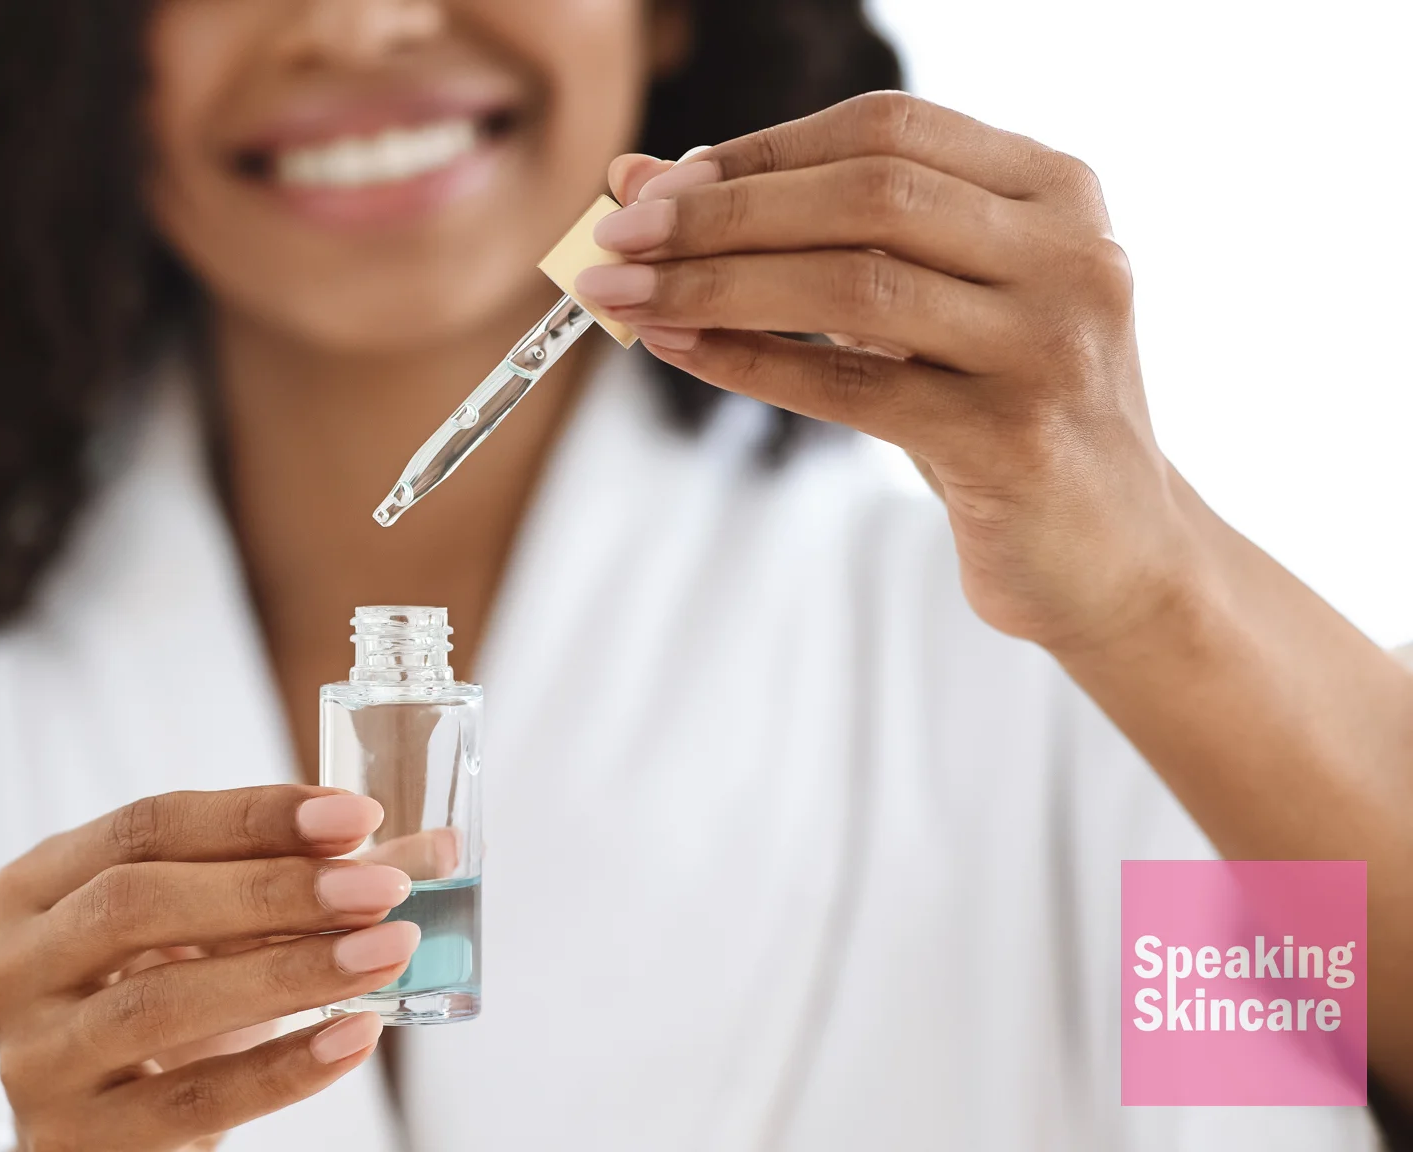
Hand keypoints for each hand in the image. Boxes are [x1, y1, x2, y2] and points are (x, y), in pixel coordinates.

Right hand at [0, 786, 419, 1151]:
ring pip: (161, 1004)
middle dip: (272, 889)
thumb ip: (305, 884)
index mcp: (34, 888)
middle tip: (381, 886)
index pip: (144, 827)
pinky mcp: (71, 1141)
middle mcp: (12, 967)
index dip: (253, 815)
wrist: (100, 1136)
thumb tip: (436, 846)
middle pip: (138, 903)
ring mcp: (32, 1059)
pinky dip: (283, 1068)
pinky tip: (355, 1036)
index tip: (355, 814)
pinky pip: (190, 1101)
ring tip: (386, 953)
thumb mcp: (209, 936)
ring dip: (289, 972)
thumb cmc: (163, 1006)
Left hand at [578, 92, 1193, 651]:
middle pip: (868, 194)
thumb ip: (803, 236)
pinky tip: (679, 349)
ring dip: (717, 284)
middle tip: (615, 239)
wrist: (1112, 557)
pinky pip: (854, 388)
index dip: (760, 149)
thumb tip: (640, 181)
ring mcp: (1052, 344)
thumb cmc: (995, 412)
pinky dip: (751, 363)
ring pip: (857, 285)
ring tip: (622, 297)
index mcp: (1055, 191)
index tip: (654, 185)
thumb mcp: (918, 308)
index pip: (887, 129)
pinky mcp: (1016, 439)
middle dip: (722, 212)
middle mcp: (1072, 251)